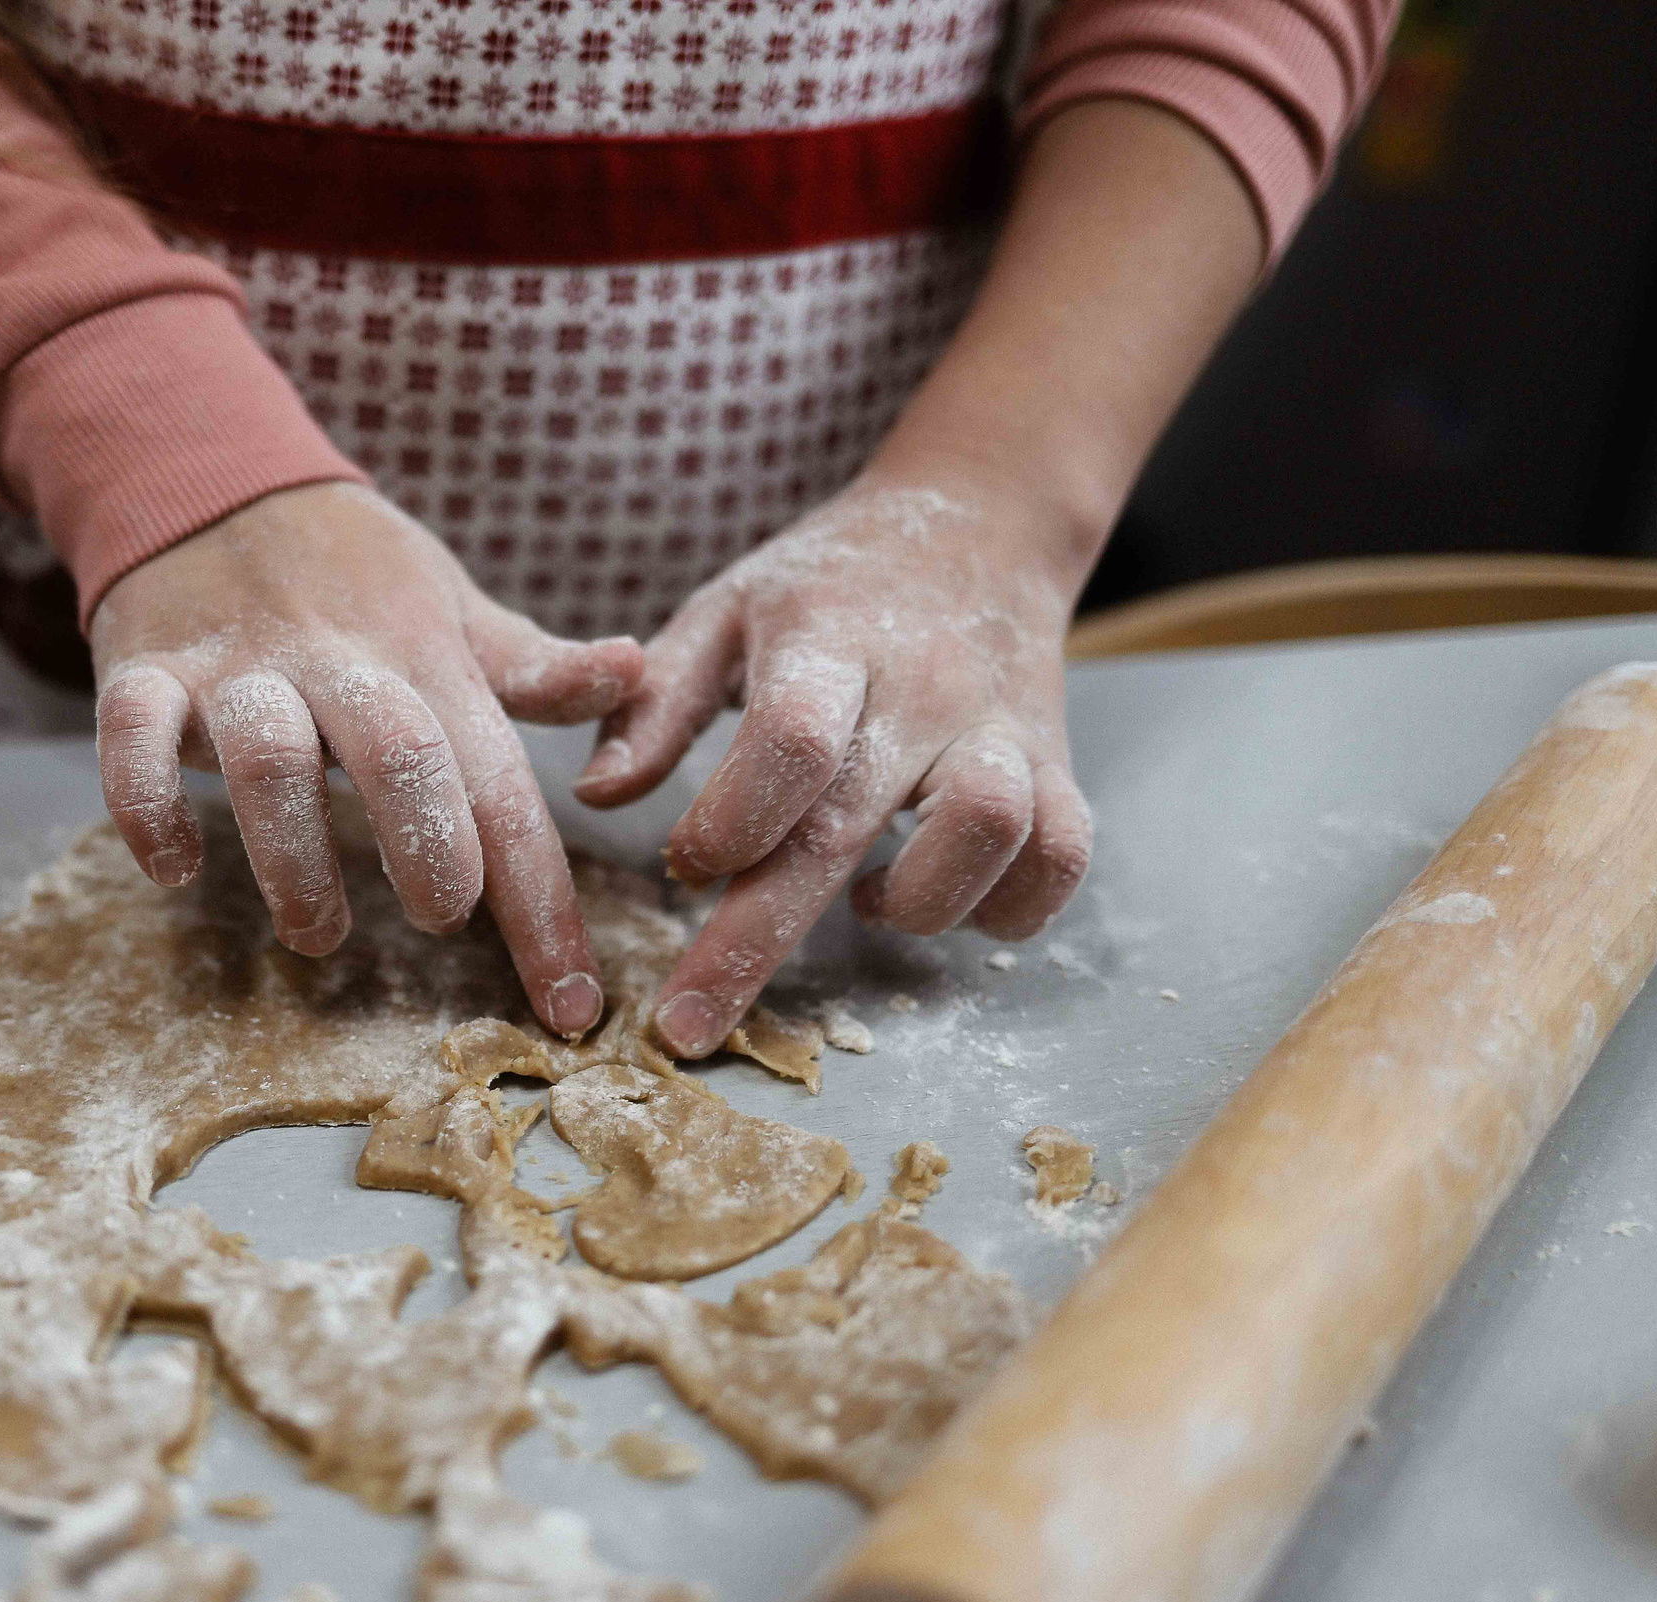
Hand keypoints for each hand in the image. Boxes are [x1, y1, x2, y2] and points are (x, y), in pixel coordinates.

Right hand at [88, 480, 643, 1036]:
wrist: (210, 476)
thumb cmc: (354, 570)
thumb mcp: (452, 606)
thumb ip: (533, 665)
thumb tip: (635, 672)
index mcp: (427, 659)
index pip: (502, 786)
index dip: (542, 902)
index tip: (569, 1006)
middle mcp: (338, 663)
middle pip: (400, 754)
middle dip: (430, 850)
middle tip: (439, 918)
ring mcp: (237, 666)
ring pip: (269, 758)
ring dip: (294, 860)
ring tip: (317, 935)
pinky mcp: (144, 668)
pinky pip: (132, 737)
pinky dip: (147, 806)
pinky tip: (175, 869)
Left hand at [573, 472, 1091, 1057]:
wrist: (982, 520)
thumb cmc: (829, 583)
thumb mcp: (725, 611)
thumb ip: (657, 702)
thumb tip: (597, 796)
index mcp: (831, 642)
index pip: (790, 739)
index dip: (732, 819)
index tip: (684, 868)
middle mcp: (926, 687)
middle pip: (851, 821)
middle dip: (759, 940)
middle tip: (690, 1025)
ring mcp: (1003, 727)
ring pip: (990, 833)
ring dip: (916, 904)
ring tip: (862, 902)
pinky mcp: (1057, 764)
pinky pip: (1060, 858)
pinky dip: (1007, 907)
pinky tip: (943, 899)